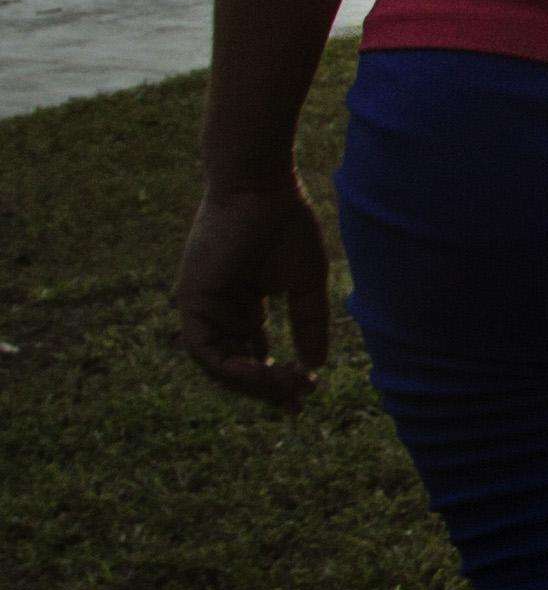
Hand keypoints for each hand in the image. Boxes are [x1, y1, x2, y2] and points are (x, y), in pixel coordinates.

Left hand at [171, 175, 332, 410]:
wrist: (262, 187)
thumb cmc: (287, 225)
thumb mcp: (306, 284)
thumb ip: (308, 324)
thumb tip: (315, 365)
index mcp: (243, 306)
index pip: (255, 355)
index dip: (278, 379)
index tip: (306, 395)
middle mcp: (219, 312)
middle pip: (236, 367)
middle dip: (267, 389)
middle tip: (298, 401)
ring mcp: (202, 308)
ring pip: (219, 365)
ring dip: (252, 383)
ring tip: (287, 386)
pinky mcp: (190, 301)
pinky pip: (204, 350)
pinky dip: (229, 367)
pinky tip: (261, 371)